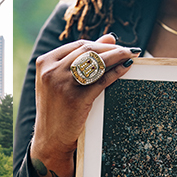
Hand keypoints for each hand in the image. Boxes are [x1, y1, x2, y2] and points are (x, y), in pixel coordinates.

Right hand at [30, 33, 141, 176]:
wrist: (50, 139)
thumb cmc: (58, 108)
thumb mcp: (62, 80)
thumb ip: (82, 58)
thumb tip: (110, 37)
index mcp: (45, 62)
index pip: (79, 45)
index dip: (101, 44)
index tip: (116, 45)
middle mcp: (51, 71)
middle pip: (88, 50)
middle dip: (112, 49)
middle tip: (128, 50)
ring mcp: (62, 84)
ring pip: (96, 62)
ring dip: (117, 56)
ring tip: (131, 56)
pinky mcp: (75, 98)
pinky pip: (102, 80)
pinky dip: (116, 72)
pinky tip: (126, 69)